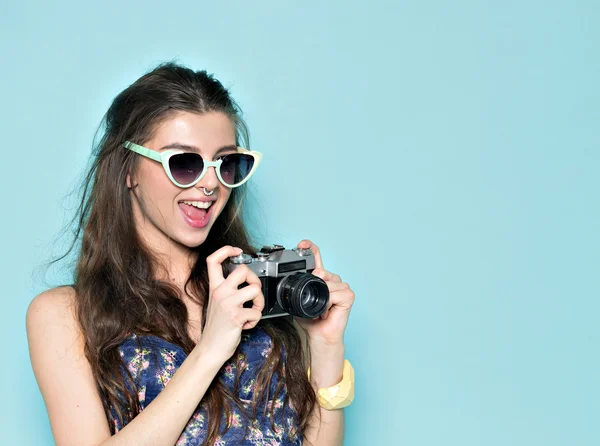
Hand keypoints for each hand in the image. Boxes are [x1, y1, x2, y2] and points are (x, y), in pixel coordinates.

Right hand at [198, 246, 264, 364]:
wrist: (210, 348)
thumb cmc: (217, 327)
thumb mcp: (217, 302)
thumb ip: (226, 289)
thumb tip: (244, 280)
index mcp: (214, 287)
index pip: (214, 260)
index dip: (226, 250)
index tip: (237, 251)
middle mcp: (219, 292)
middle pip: (242, 269)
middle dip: (255, 279)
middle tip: (253, 292)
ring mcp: (227, 303)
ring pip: (255, 289)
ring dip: (260, 302)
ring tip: (252, 310)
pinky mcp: (235, 316)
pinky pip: (256, 311)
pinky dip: (256, 319)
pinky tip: (247, 324)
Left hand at [294, 240, 355, 344]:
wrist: (318, 335)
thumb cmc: (310, 319)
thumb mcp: (298, 300)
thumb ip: (296, 288)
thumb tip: (288, 281)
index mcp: (320, 278)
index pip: (317, 257)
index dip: (311, 248)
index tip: (302, 244)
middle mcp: (332, 280)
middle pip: (322, 271)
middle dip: (313, 283)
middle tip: (310, 298)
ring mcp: (342, 286)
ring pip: (328, 282)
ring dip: (320, 297)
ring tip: (319, 308)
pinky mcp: (348, 295)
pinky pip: (335, 293)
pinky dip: (328, 302)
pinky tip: (327, 310)